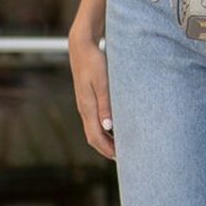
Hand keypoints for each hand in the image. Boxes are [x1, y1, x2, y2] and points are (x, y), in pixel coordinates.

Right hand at [69, 34, 114, 160]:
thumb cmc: (94, 61)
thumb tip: (108, 126)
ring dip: (105, 141)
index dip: (107, 150)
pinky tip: (113, 128)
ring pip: (93, 129)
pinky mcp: (87, 98)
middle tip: (123, 158)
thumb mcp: (102, 82)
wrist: (81, 46)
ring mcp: (84, 104)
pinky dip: (103, 130)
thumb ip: (105, 103)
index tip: (121, 158)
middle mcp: (84, 108)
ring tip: (120, 147)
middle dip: (106, 149)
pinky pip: (94, 120)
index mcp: (87, 107)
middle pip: (93, 137)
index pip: (96, 137)